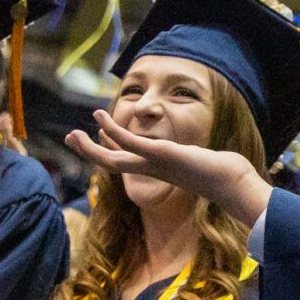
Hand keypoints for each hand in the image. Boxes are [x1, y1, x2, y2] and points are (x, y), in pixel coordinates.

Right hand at [66, 109, 272, 227]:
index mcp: (155, 170)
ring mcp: (153, 164)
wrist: (230, 181)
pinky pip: (129, 144)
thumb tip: (193, 152)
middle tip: (70, 138)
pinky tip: (99, 118)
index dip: (107, 150)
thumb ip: (187, 155)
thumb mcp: (197, 160)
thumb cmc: (219, 172)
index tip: (94, 138)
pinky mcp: (160, 154)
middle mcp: (150, 170)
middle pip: (111, 164)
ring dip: (90, 148)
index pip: (125, 161)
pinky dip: (112, 132)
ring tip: (73, 134)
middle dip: (89, 152)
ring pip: (112, 160)